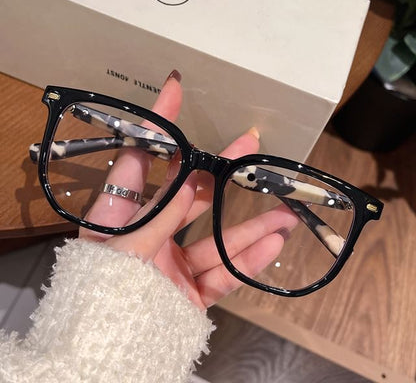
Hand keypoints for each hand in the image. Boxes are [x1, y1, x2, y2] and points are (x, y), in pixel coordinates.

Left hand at [79, 71, 296, 308]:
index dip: (157, 126)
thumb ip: (158, 214)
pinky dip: (247, 260)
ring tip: (284, 207)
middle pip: (189, 195)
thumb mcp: (125, 249)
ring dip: (249, 223)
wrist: (104, 360)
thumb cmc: (101, 299)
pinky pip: (223, 274)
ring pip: (215, 237)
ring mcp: (171, 264)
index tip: (174, 90)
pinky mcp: (189, 292)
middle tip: (249, 146)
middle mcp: (147, 235)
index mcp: (120, 218)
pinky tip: (275, 241)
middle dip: (220, 171)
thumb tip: (188, 177)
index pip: (140, 160)